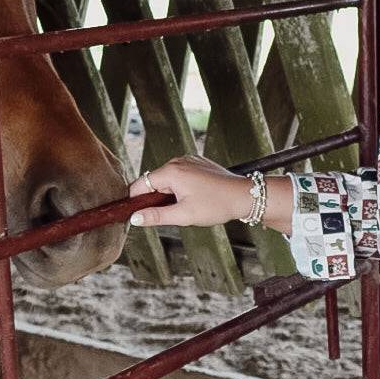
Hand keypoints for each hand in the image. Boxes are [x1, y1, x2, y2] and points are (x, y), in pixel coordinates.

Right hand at [128, 154, 255, 228]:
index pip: (140, 185)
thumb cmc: (217, 205)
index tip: (136, 215)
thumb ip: (156, 216)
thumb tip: (135, 218)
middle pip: (154, 182)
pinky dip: (181, 187)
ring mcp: (189, 160)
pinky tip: (195, 197)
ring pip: (167, 179)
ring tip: (188, 205)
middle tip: (174, 213)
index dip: (135, 201)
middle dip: (157, 198)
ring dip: (170, 194)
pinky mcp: (197, 163)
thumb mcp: (184, 215)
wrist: (244, 196)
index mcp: (172, 171)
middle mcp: (178, 161)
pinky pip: (180, 175)